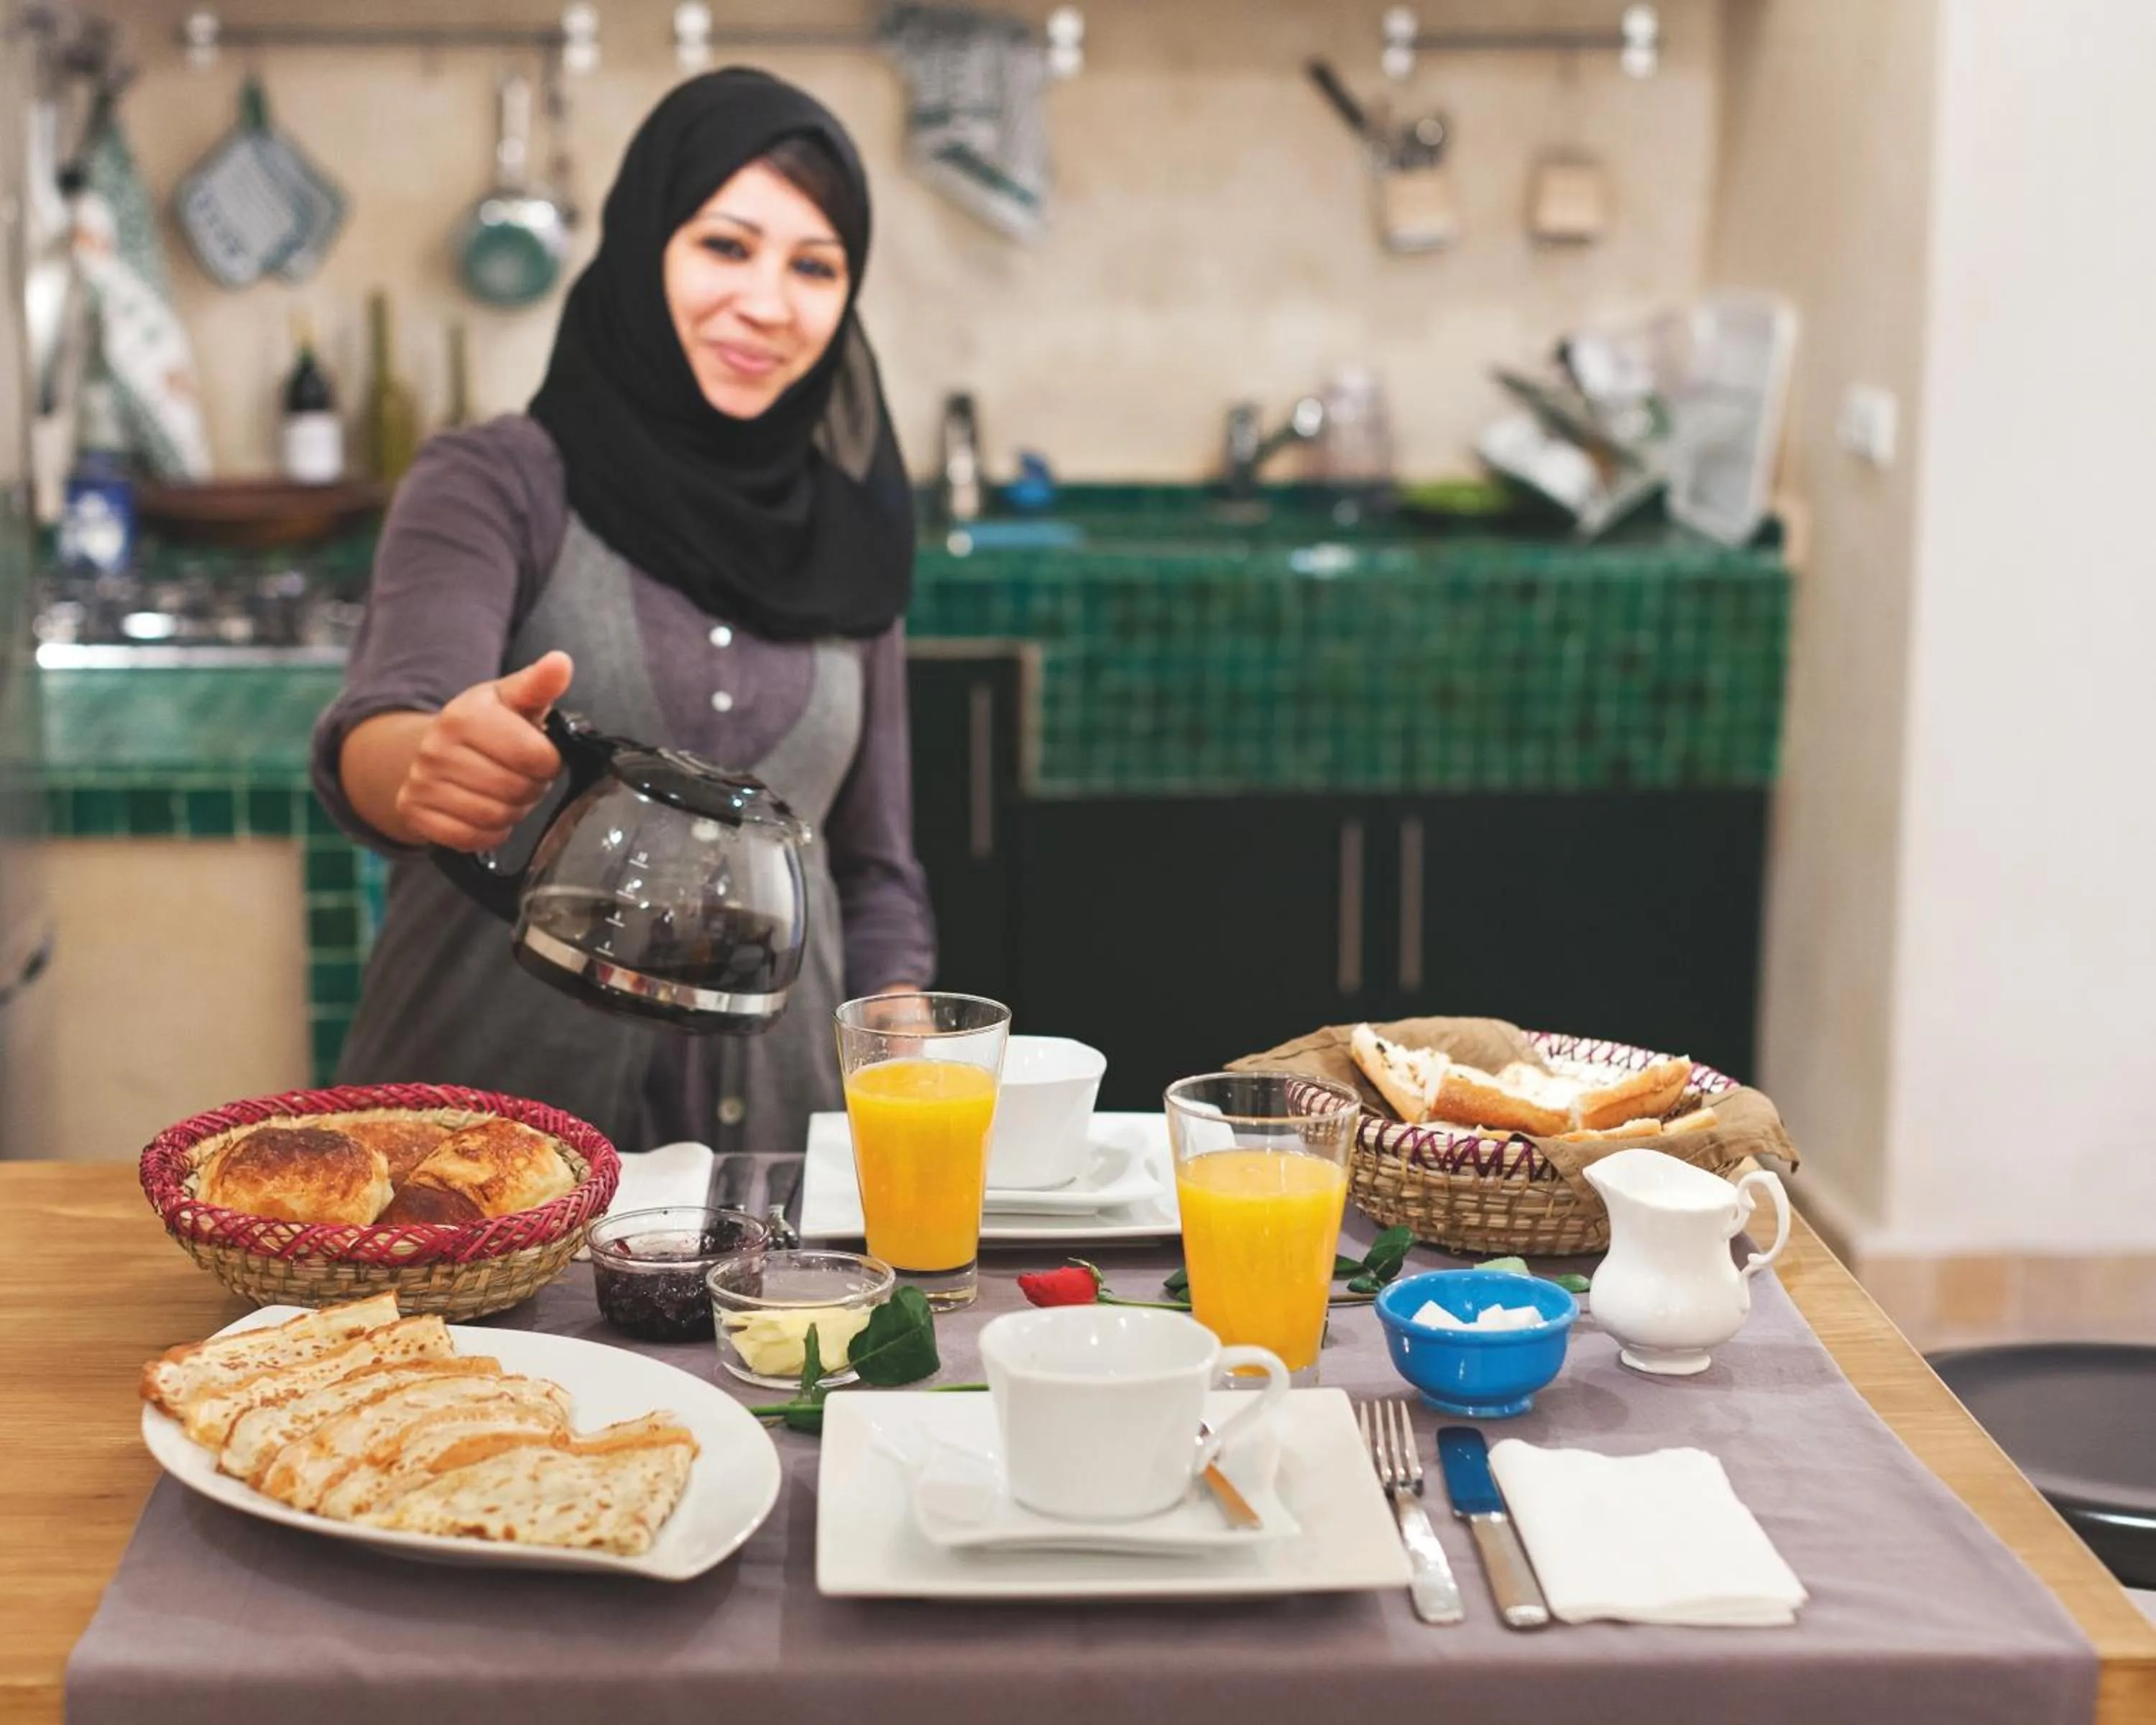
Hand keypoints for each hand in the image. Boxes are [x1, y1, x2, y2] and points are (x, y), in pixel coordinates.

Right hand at [394, 651, 573, 851]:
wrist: (432, 748)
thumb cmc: (487, 724)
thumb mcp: (513, 698)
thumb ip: (540, 684)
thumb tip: (560, 662)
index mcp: (465, 715)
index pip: (535, 757)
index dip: (548, 763)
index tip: (540, 756)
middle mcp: (436, 748)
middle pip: (516, 790)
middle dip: (530, 788)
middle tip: (522, 776)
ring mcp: (420, 781)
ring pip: (495, 817)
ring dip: (511, 811)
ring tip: (504, 791)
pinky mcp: (413, 811)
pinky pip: (470, 838)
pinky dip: (487, 833)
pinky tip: (485, 811)